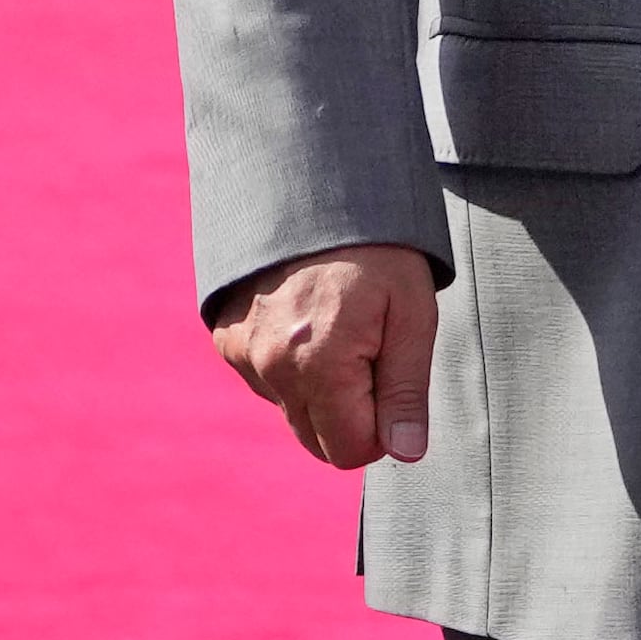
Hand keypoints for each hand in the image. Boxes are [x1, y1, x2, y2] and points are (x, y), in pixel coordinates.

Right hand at [210, 242, 440, 468]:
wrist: (316, 187)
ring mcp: (242, 353)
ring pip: (292, 412)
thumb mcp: (413, 314)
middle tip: (373, 353)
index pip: (350, 451)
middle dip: (352, 415)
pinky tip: (311, 321)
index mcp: (319, 365)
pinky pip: (266, 383)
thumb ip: (407, 390)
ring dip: (321, 390)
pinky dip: (292, 367)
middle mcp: (270, 367)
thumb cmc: (379, 250)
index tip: (394, 384)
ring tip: (342, 327)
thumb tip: (406, 452)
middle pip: (317, 441)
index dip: (383, 430)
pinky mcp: (227, 339)